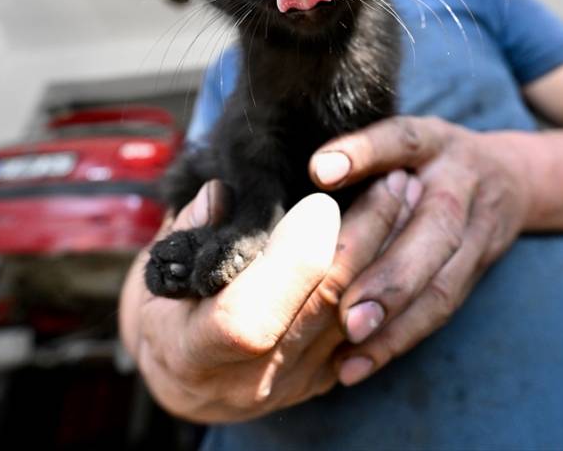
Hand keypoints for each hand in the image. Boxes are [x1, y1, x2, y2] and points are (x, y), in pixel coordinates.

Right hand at [120, 173, 414, 422]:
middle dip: (365, 236)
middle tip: (393, 179)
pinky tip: (403, 234)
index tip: (322, 199)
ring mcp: (292, 383)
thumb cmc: (165, 310)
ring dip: (390, 251)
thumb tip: (220, 195)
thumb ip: (189, 230)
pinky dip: (388, 278)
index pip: (251, 316)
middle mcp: (248, 379)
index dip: (290, 259)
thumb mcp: (155, 271)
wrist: (184, 375)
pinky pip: (369, 330)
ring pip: (360, 316)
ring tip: (407, 195)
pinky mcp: (322, 379)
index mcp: (194, 351)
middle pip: (323, 307)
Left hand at [308, 116, 531, 385]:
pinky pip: (441, 310)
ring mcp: (478, 230)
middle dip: (392, 273)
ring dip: (397, 321)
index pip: (400, 141)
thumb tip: (297, 173)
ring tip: (350, 348)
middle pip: (435, 228)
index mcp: (432, 142)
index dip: (363, 153)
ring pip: (443, 281)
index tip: (320, 171)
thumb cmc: (425, 158)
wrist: (511, 178)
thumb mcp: (397, 138)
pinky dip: (399, 340)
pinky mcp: (478, 269)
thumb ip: (356, 151)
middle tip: (347, 311)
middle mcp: (461, 183)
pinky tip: (357, 365)